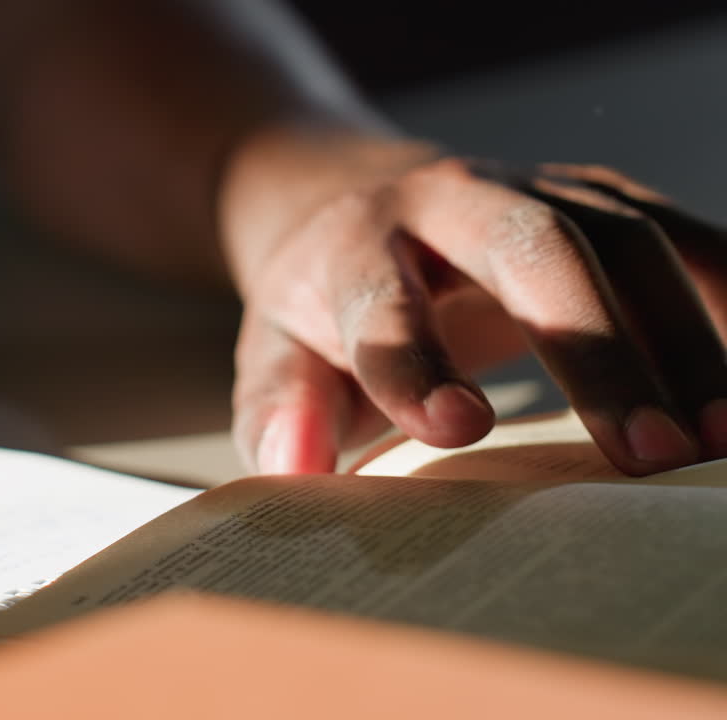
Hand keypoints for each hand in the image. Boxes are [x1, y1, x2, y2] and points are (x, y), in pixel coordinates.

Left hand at [223, 127, 726, 476]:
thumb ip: (277, 411)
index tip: (455, 428)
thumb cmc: (319, 301)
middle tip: (645, 453)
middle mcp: (446, 198)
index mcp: (354, 245)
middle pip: (531, 251)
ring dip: (680, 337)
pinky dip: (722, 295)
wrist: (350, 196)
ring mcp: (531, 187)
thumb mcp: (272, 353)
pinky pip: (676, 237)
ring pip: (622, 239)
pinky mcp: (595, 197)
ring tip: (714, 438)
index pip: (381, 301)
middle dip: (593, 348)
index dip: (414, 362)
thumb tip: (288, 468)